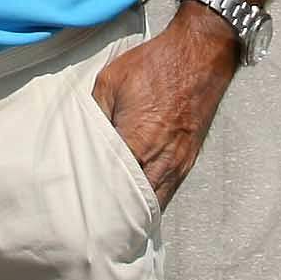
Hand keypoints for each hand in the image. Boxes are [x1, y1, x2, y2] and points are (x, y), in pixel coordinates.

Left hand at [88, 6, 238, 209]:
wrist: (200, 53)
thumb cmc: (154, 65)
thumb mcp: (110, 83)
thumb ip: (94, 116)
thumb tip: (83, 141)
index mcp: (137, 143)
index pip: (111, 188)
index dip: (95, 201)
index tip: (81, 210)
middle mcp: (161, 160)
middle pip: (135, 205)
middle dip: (117, 217)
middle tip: (97, 226)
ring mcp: (180, 162)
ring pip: (156, 202)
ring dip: (137, 211)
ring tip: (116, 220)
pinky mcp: (190, 158)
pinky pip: (170, 189)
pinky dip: (154, 199)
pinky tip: (139, 200)